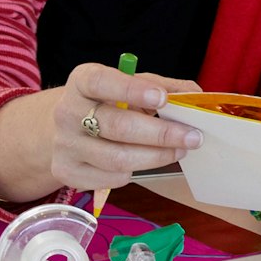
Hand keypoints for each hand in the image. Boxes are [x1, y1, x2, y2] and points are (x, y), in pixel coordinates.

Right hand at [47, 63, 203, 193]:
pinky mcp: (67, 172)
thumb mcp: (131, 85)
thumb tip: (195, 95)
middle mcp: (67, 112)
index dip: (132, 90)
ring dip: (156, 157)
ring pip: (117, 158)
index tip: (163, 99)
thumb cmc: (108, 102)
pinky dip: (136, 171)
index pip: (102, 82)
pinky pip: (111, 178)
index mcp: (82, 82)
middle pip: (118, 127)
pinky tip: (146, 160)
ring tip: (179, 150)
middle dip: (161, 134)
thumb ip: (163, 86)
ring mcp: (65, 145)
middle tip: (192, 137)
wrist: (67, 127)